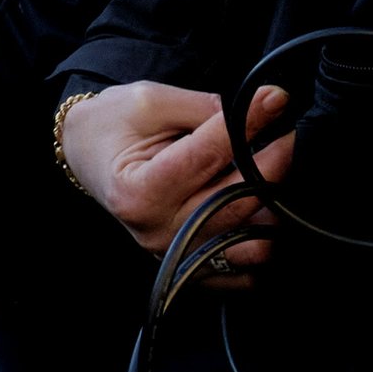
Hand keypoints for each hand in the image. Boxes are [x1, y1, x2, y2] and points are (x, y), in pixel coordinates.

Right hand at [62, 82, 295, 280]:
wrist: (87, 152)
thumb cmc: (113, 124)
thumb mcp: (148, 101)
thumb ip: (204, 108)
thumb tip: (262, 111)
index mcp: (135, 189)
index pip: (205, 156)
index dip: (247, 125)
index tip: (275, 101)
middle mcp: (155, 230)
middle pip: (235, 199)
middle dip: (271, 160)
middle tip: (285, 130)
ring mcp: (174, 253)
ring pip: (251, 240)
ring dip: (272, 205)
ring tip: (270, 172)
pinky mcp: (191, 265)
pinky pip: (246, 270)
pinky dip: (261, 240)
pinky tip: (260, 208)